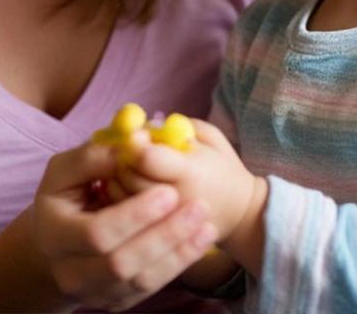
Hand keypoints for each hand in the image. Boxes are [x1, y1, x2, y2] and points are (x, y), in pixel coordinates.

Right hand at [32, 140, 218, 310]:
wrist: (58, 244)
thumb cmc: (66, 198)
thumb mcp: (64, 171)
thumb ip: (92, 156)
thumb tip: (132, 145)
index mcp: (54, 235)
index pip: (97, 234)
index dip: (135, 216)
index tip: (169, 192)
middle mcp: (70, 272)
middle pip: (121, 264)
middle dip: (164, 236)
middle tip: (199, 208)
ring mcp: (93, 293)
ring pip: (141, 281)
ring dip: (179, 253)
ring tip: (206, 224)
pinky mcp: (115, 301)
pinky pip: (151, 287)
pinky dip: (178, 263)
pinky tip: (200, 240)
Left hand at [117, 119, 258, 242]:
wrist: (239, 212)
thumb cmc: (223, 169)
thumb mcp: (211, 138)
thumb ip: (180, 126)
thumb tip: (147, 124)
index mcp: (190, 172)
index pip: (149, 158)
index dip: (135, 143)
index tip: (135, 134)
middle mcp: (174, 198)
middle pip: (130, 177)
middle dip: (122, 159)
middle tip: (126, 149)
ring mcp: (163, 219)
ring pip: (123, 196)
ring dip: (117, 177)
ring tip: (129, 166)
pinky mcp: (156, 231)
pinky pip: (126, 211)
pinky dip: (120, 195)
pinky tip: (129, 184)